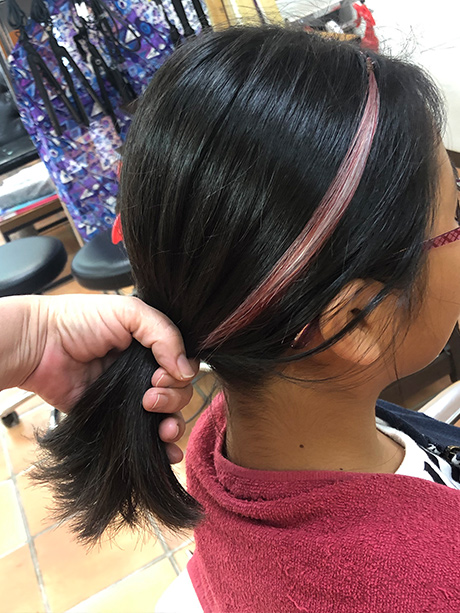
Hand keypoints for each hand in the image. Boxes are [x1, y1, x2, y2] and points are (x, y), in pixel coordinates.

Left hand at [3, 295, 197, 462]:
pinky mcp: (117, 419)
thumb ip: (164, 334)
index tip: (161, 375)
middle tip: (150, 396)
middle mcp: (146, 370)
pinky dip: (163, 448)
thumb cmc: (80, 321)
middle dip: (173, 398)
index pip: (184, 364)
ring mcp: (132, 396)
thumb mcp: (129, 312)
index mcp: (152, 345)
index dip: (180, 373)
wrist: (41, 346)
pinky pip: (147, 437)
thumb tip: (187, 371)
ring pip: (169, 415)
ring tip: (161, 426)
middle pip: (180, 392)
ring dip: (174, 424)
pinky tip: (167, 451)